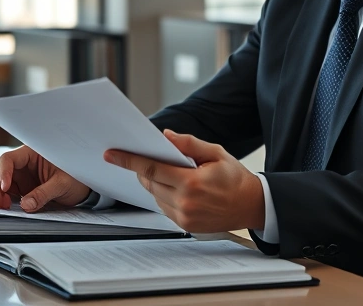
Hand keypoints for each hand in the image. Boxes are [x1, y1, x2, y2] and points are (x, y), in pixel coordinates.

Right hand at [0, 146, 89, 211]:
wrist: (82, 187)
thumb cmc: (76, 177)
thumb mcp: (63, 184)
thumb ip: (44, 193)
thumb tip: (26, 204)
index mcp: (32, 153)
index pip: (8, 159)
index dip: (3, 173)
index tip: (5, 188)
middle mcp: (22, 162)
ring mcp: (19, 175)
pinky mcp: (19, 187)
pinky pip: (1, 190)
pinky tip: (0, 206)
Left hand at [104, 130, 264, 232]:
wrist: (251, 205)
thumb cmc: (234, 177)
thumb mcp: (215, 153)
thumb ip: (189, 144)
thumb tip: (166, 136)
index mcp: (192, 183)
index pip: (152, 170)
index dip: (129, 161)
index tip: (111, 154)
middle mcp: (185, 203)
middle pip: (149, 183)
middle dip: (142, 169)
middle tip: (141, 156)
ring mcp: (184, 217)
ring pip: (154, 196)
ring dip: (154, 182)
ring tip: (169, 172)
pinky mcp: (185, 226)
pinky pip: (163, 207)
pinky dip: (163, 195)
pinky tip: (175, 186)